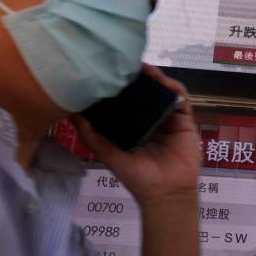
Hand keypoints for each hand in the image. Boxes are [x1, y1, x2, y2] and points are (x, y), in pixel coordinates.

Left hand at [72, 66, 200, 204]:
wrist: (164, 192)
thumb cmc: (136, 176)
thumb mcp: (108, 154)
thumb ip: (89, 135)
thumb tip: (71, 114)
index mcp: (133, 125)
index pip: (126, 100)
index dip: (119, 85)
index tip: (108, 71)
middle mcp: (151, 119)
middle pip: (145, 91)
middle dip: (137, 77)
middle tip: (125, 64)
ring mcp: (168, 118)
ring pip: (163, 91)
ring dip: (155, 78)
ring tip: (143, 68)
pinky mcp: (184, 120)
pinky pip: (181, 99)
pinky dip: (174, 88)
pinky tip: (163, 81)